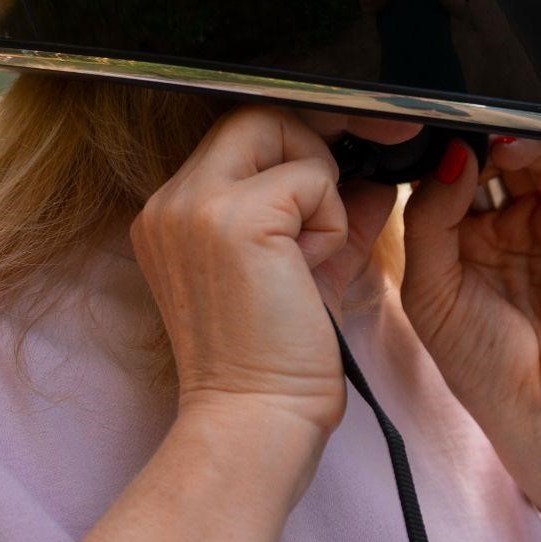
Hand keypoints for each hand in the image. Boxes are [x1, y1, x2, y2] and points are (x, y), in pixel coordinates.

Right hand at [128, 105, 400, 438]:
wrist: (255, 424)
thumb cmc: (277, 365)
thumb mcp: (307, 270)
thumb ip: (332, 215)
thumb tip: (370, 174)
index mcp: (174, 216)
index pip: (239, 136)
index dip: (295, 147)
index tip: (334, 178)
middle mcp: (170, 203)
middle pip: (255, 116)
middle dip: (309, 152)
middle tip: (327, 219)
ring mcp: (194, 207)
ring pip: (282, 133)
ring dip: (319, 191)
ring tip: (310, 258)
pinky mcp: (233, 219)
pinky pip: (311, 177)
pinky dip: (330, 220)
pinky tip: (313, 271)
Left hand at [398, 136, 540, 497]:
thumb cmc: (486, 363)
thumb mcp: (429, 289)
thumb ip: (428, 219)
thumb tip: (450, 155)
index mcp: (455, 245)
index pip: (435, 182)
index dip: (420, 158)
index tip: (399, 136)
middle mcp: (498, 225)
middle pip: (475, 160)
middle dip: (456, 140)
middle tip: (437, 125)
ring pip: (516, 155)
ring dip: (492, 138)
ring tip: (471, 134)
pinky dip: (534, 147)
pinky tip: (506, 147)